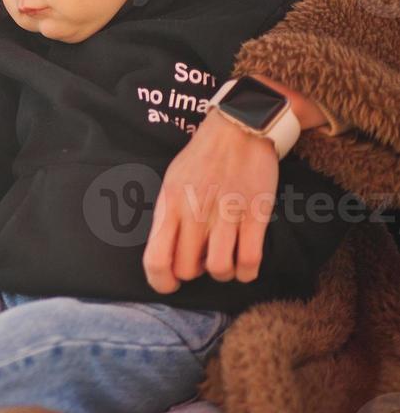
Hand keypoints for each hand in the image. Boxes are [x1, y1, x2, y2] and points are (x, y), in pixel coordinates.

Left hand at [143, 112, 278, 292]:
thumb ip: (169, 216)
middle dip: (195, 273)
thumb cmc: (202, 158)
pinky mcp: (256, 214)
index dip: (161, 281)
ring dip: (223, 273)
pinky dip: (247, 272)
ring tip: (225, 261)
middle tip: (202, 260)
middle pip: (188, 270)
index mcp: (170, 205)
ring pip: (219, 270)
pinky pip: (250, 260)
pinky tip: (245, 265)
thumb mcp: (172, 183)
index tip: (170, 284)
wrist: (238, 128)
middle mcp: (195, 213)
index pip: (156, 259)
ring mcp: (226, 214)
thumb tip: (167, 253)